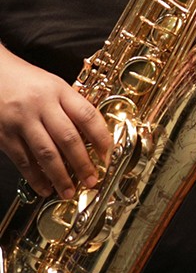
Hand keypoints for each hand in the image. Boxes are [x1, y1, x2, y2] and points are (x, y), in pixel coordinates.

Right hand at [0, 45, 112, 198]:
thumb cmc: (27, 80)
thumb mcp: (54, 85)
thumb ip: (70, 106)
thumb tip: (92, 133)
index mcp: (59, 91)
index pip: (86, 115)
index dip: (101, 136)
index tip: (108, 154)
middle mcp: (42, 106)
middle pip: (68, 138)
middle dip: (83, 162)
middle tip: (92, 180)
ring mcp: (22, 121)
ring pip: (45, 153)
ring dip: (60, 176)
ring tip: (69, 191)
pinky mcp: (4, 135)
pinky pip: (23, 160)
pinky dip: (35, 177)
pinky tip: (44, 188)